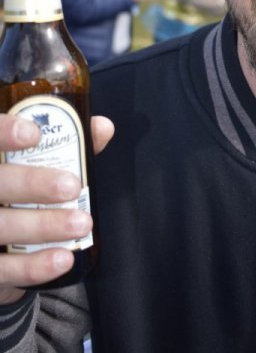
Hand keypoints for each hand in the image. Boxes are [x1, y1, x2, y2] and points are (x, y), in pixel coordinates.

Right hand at [0, 114, 113, 303]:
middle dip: (32, 183)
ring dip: (43, 225)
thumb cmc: (19, 193)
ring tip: (80, 223)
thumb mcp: (36, 166)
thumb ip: (69, 145)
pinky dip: (33, 266)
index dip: (4, 133)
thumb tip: (102, 127)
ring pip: (0, 226)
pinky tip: (62, 258)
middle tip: (72, 187)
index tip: (34, 134)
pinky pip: (2, 269)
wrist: (0, 247)